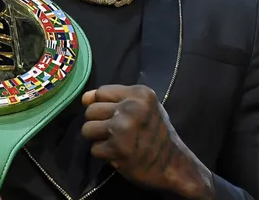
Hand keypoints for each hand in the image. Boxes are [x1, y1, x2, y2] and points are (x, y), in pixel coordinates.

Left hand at [81, 84, 213, 198]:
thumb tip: (85, 98)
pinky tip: (118, 154)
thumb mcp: (143, 108)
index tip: (115, 116)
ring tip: (113, 142)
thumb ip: (115, 99)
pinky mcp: (117, 149)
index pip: (100, 92)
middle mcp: (131, 107)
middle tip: (114, 132)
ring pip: (87, 129)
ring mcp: (123, 128)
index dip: (103, 105)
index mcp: (139, 93)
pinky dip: (103, 154)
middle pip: (91, 110)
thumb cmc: (157, 134)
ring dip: (98, 139)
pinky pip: (94, 149)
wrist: (174, 165)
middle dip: (98, 123)